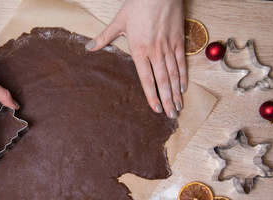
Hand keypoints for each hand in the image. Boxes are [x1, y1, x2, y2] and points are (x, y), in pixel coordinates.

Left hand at [86, 0, 185, 117]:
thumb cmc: (139, 4)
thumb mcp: (119, 21)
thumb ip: (104, 37)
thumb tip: (89, 48)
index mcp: (139, 50)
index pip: (146, 79)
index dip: (151, 95)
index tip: (155, 109)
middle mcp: (155, 52)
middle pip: (162, 81)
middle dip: (167, 100)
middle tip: (170, 116)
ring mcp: (168, 46)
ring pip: (174, 74)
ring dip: (176, 92)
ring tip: (178, 107)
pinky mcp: (179, 39)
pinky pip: (182, 61)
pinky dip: (183, 75)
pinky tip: (183, 87)